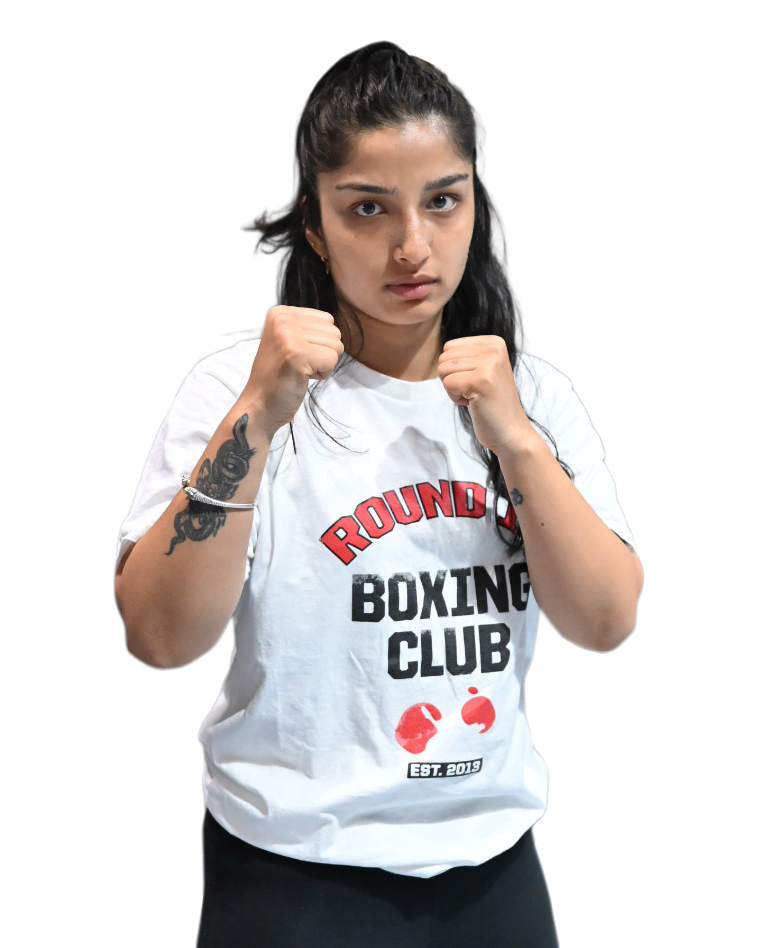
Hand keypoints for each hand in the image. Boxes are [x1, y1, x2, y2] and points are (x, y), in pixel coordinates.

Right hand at [242, 305, 344, 437]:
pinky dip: (323, 373)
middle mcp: (283, 319)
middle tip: (299, 365)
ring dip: (323, 364)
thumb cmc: (278, 377)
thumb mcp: (288, 341)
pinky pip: (332, 360)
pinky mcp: (297, 354)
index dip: (319, 342)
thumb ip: (307, 329)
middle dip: (323, 352)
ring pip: (336, 346)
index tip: (297, 355)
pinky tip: (302, 377)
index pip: (327, 320)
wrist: (259, 405)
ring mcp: (289, 336)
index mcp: (280, 313)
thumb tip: (333, 325)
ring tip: (300, 371)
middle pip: (334, 332)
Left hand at [437, 335, 537, 455]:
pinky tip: (474, 403)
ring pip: (443, 370)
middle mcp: (493, 349)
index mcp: (494, 342)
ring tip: (475, 396)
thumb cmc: (492, 404)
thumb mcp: (483, 370)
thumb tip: (442, 353)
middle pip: (444, 358)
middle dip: (452, 378)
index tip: (476, 381)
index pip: (449, 347)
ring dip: (454, 389)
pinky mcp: (480, 381)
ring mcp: (488, 364)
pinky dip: (455, 398)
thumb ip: (466, 357)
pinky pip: (447, 384)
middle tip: (475, 391)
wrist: (511, 431)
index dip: (455, 369)